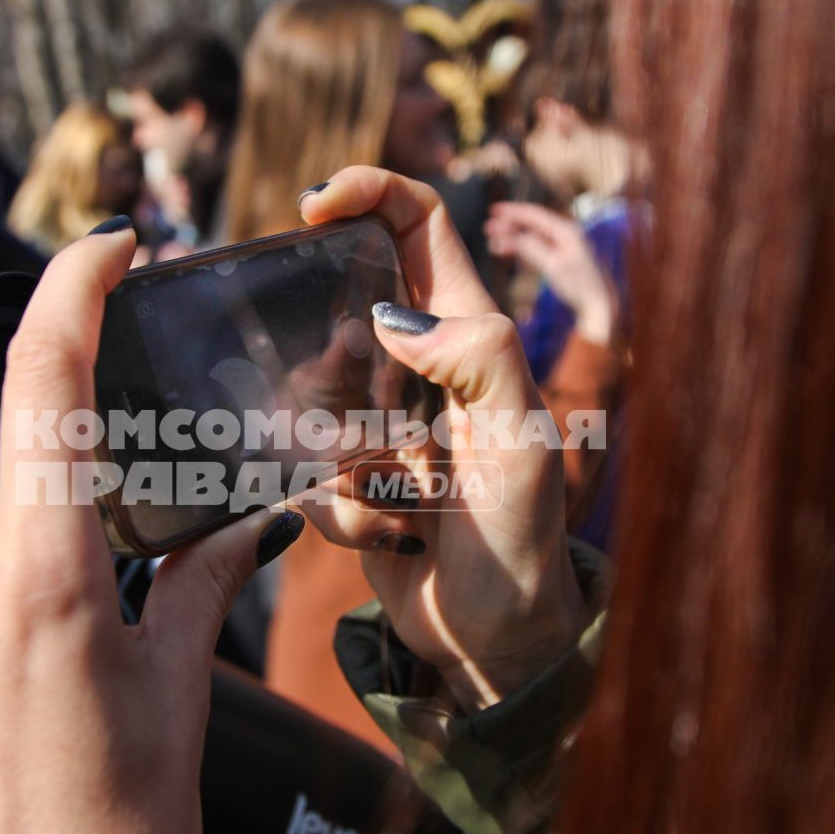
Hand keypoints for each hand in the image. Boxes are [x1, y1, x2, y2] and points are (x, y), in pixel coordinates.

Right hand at [299, 169, 588, 712]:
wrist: (502, 642)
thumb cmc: (527, 539)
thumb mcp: (522, 441)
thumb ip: (476, 358)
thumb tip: (389, 314)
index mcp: (470, 336)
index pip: (419, 224)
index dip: (370, 191)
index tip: (311, 202)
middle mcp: (422, 369)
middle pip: (340, 318)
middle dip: (335, 376)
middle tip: (376, 437)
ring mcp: (382, 426)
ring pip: (311, 402)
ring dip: (339, 457)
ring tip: (400, 498)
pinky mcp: (352, 483)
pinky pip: (306, 473)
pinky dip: (341, 512)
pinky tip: (394, 539)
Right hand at [485, 201, 616, 345]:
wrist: (600, 304)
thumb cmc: (580, 285)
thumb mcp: (553, 266)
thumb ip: (532, 248)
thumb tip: (513, 236)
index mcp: (566, 231)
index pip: (534, 215)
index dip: (512, 211)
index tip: (492, 210)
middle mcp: (566, 234)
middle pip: (532, 223)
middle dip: (509, 224)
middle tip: (487, 227)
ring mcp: (565, 246)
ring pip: (533, 236)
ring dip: (513, 237)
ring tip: (493, 242)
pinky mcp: (562, 259)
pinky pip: (538, 247)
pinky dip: (522, 248)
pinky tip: (509, 250)